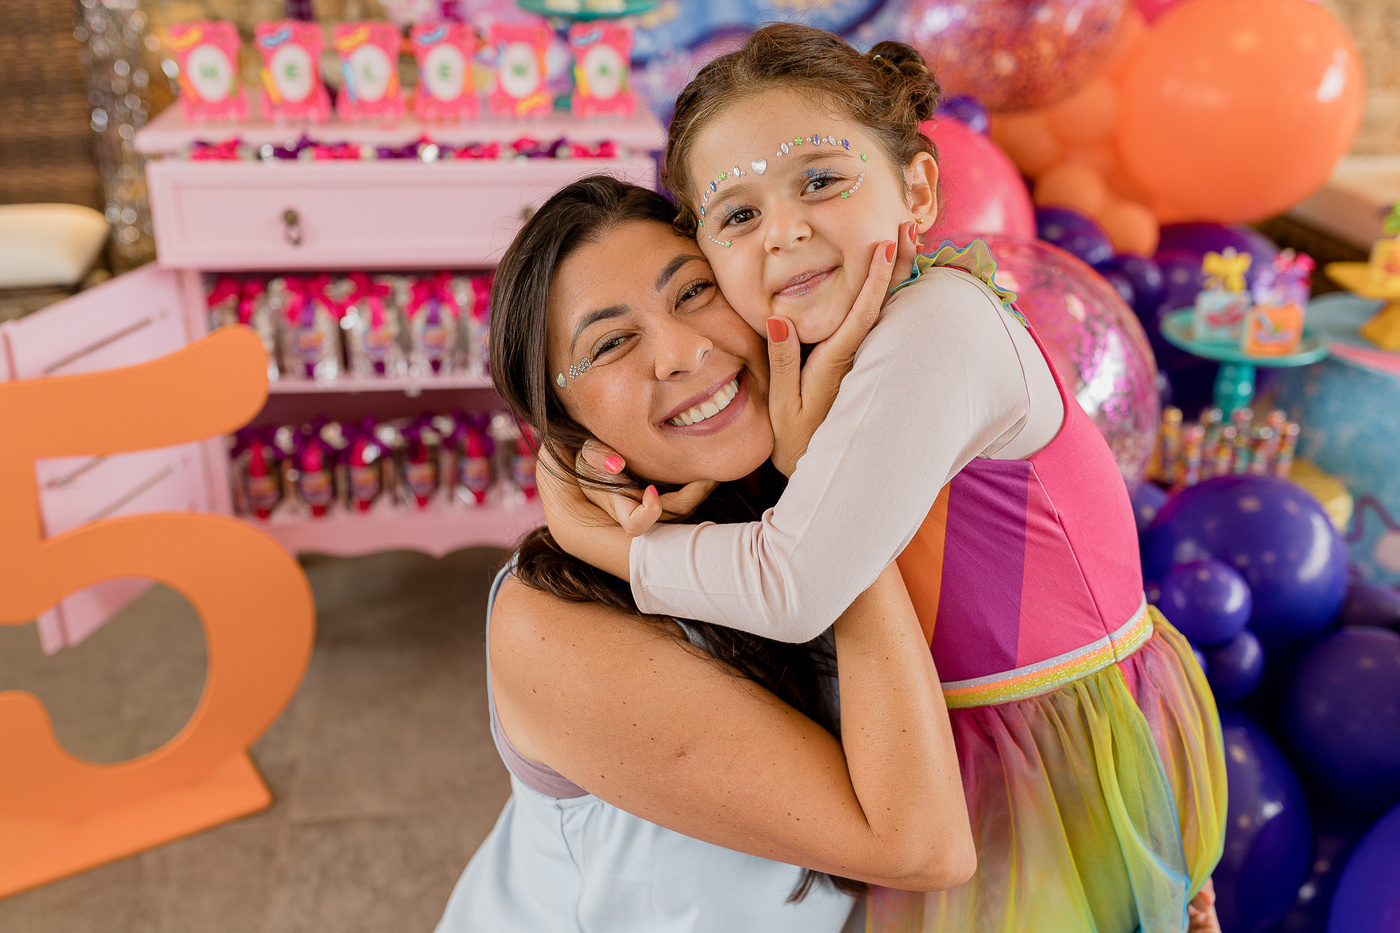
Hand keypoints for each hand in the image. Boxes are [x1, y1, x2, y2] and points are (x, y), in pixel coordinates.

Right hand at [575, 439, 717, 536]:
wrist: (597, 470)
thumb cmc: (593, 462)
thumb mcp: (588, 454)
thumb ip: (597, 456)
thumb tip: (617, 464)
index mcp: (619, 507)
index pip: (636, 525)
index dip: (649, 512)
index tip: (651, 489)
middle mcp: (640, 513)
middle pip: (673, 515)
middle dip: (692, 496)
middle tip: (708, 475)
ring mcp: (655, 512)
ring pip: (683, 510)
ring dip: (699, 492)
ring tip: (712, 469)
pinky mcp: (666, 506)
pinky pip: (686, 503)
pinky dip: (697, 489)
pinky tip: (705, 471)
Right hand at [766, 221, 918, 476]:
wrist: (818, 467)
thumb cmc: (797, 436)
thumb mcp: (783, 402)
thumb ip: (783, 361)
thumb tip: (779, 319)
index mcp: (839, 360)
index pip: (862, 313)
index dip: (876, 279)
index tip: (887, 246)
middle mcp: (858, 355)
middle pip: (884, 303)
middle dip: (899, 263)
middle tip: (909, 226)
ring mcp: (862, 358)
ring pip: (886, 309)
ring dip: (898, 273)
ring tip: (909, 237)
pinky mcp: (860, 362)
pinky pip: (878, 321)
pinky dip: (889, 293)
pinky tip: (898, 272)